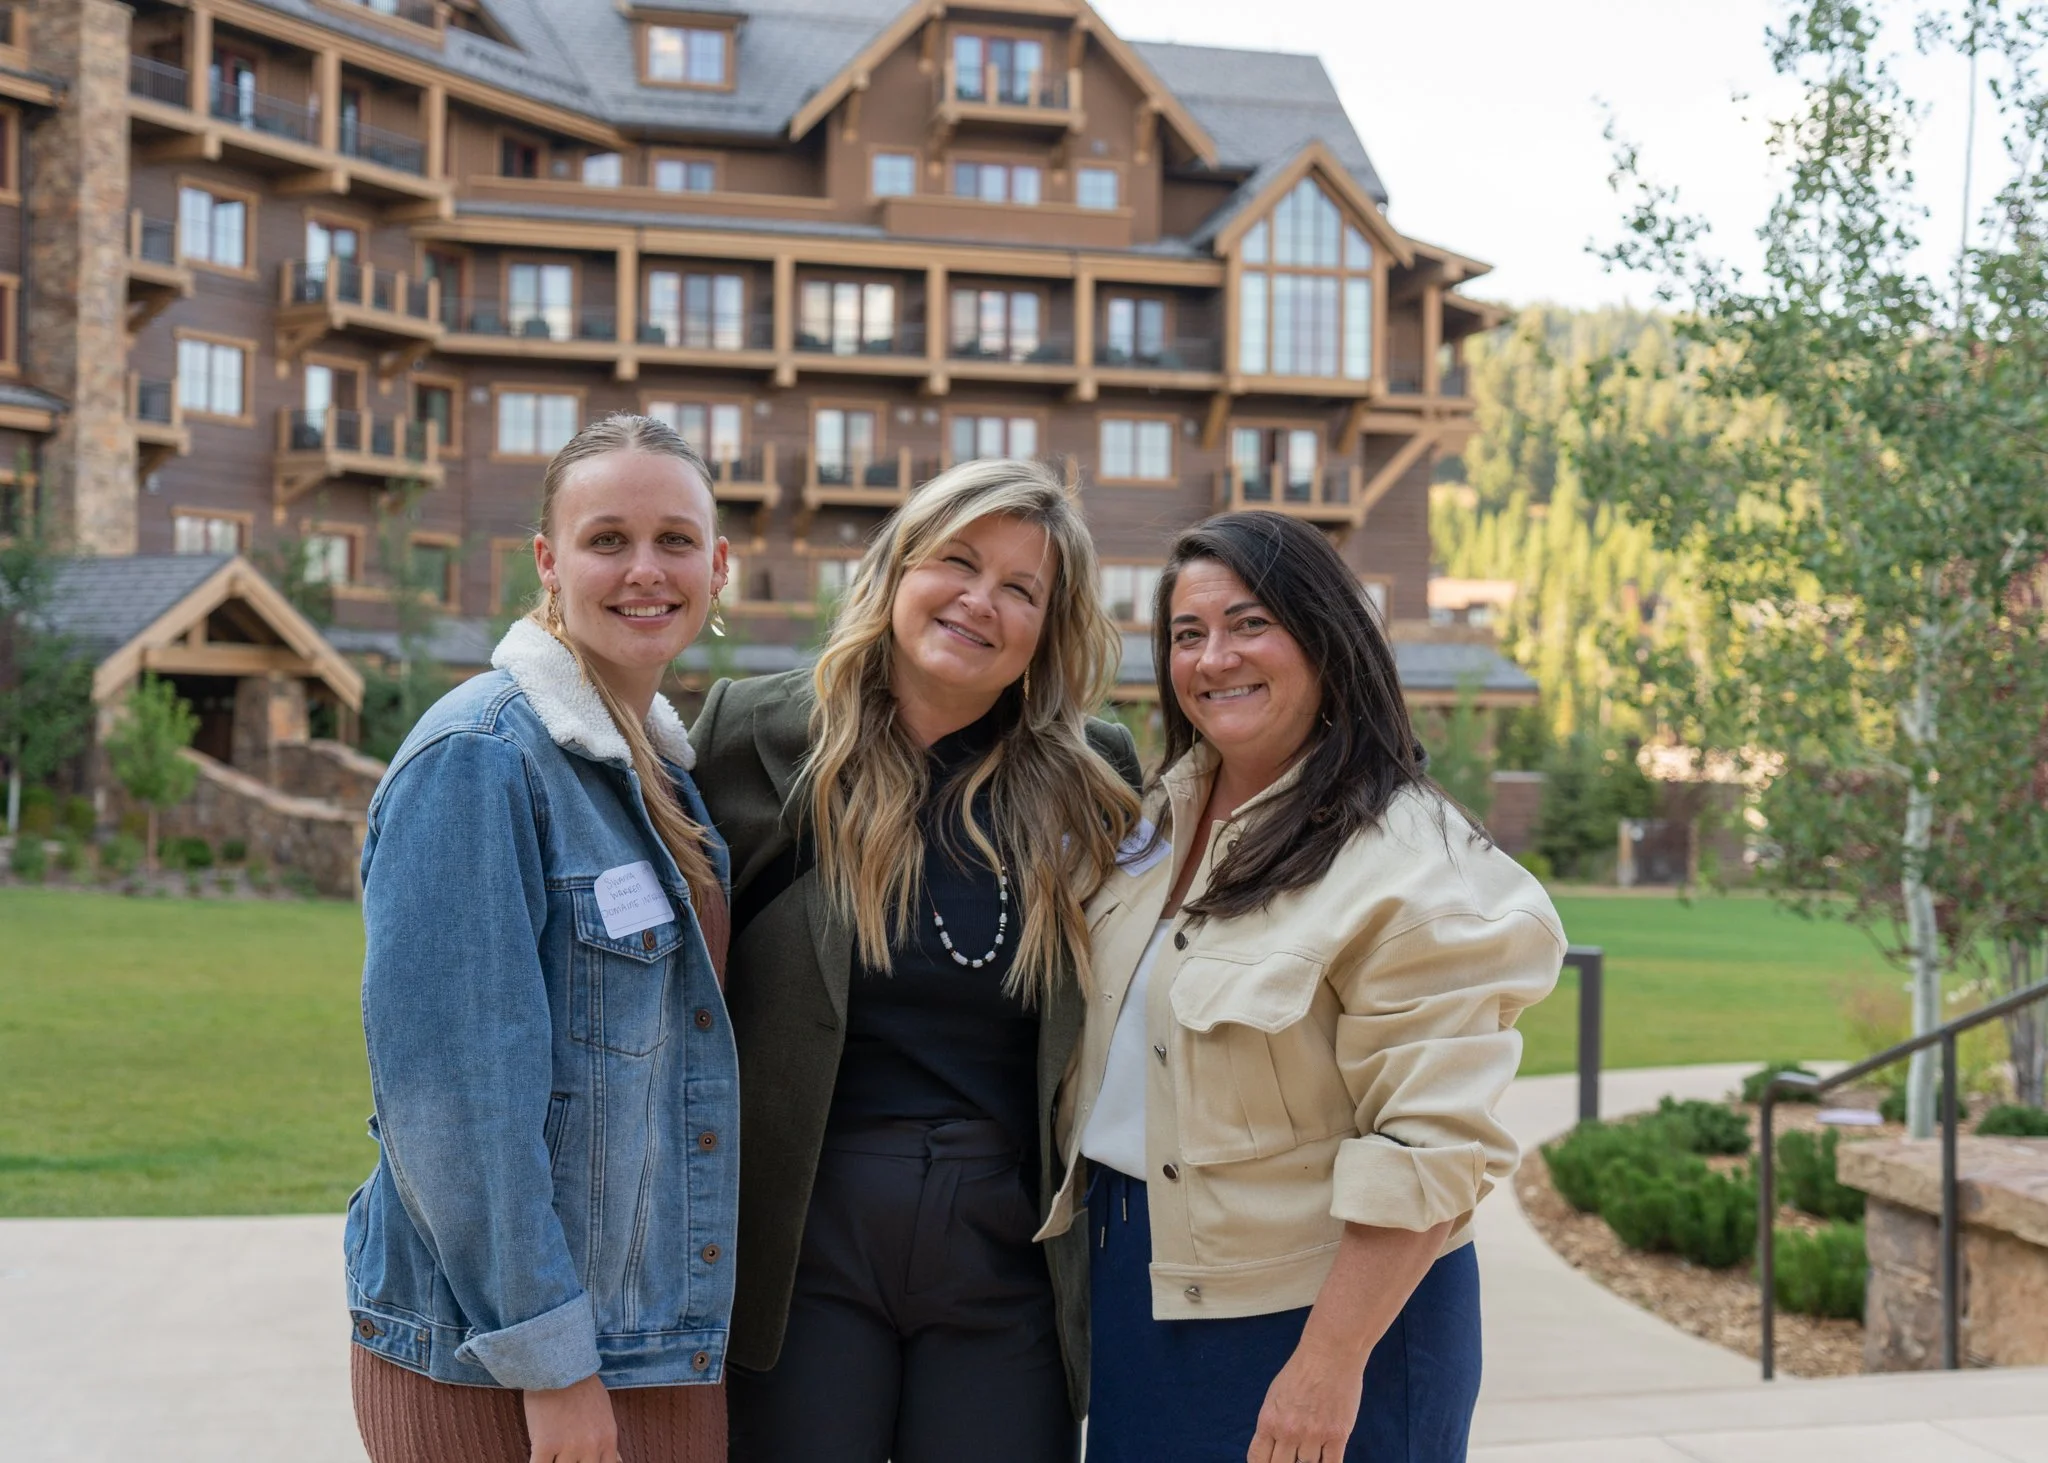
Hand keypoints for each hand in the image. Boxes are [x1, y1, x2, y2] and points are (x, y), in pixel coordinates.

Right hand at [523, 1373, 619, 1462]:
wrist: (559, 1364)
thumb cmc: (580, 1386)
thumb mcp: (604, 1412)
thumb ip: (606, 1439)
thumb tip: (616, 1461)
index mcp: (608, 1439)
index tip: (580, 1460)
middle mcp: (592, 1446)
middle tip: (563, 1453)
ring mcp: (569, 1446)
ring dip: (554, 1461)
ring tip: (550, 1451)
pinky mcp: (546, 1444)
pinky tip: (537, 1455)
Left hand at [1246, 1337, 1365, 1462]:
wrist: (1329, 1352)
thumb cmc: (1302, 1370)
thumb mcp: (1275, 1396)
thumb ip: (1272, 1423)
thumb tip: (1271, 1447)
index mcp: (1269, 1420)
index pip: (1257, 1459)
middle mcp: (1288, 1431)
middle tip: (1292, 1457)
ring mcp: (1313, 1434)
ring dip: (1309, 1460)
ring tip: (1312, 1448)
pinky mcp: (1337, 1435)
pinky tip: (1327, 1459)